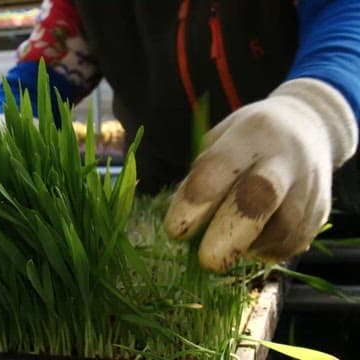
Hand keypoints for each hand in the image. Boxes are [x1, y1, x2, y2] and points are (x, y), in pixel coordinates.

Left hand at [164, 78, 357, 272]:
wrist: (306, 127)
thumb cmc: (245, 141)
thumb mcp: (217, 142)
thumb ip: (199, 179)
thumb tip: (182, 226)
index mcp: (249, 134)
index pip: (220, 166)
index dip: (195, 201)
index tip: (175, 229)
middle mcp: (284, 157)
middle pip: (261, 196)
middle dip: (229, 234)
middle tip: (206, 259)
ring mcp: (308, 184)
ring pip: (284, 227)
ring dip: (249, 247)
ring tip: (227, 251)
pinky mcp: (320, 209)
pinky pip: (294, 241)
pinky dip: (268, 251)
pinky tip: (251, 246)